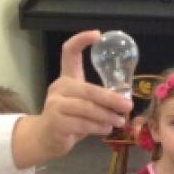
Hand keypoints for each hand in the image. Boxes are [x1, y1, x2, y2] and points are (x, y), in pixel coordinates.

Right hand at [11, 31, 133, 169]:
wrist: (46, 138)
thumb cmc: (70, 119)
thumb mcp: (83, 104)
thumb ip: (99, 99)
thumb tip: (125, 99)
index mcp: (67, 78)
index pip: (69, 52)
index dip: (81, 40)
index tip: (97, 35)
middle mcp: (59, 88)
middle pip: (88, 90)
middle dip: (111, 99)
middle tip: (127, 105)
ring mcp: (55, 105)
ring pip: (86, 109)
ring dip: (107, 116)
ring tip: (119, 121)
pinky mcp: (55, 122)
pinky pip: (82, 124)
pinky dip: (98, 128)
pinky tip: (106, 129)